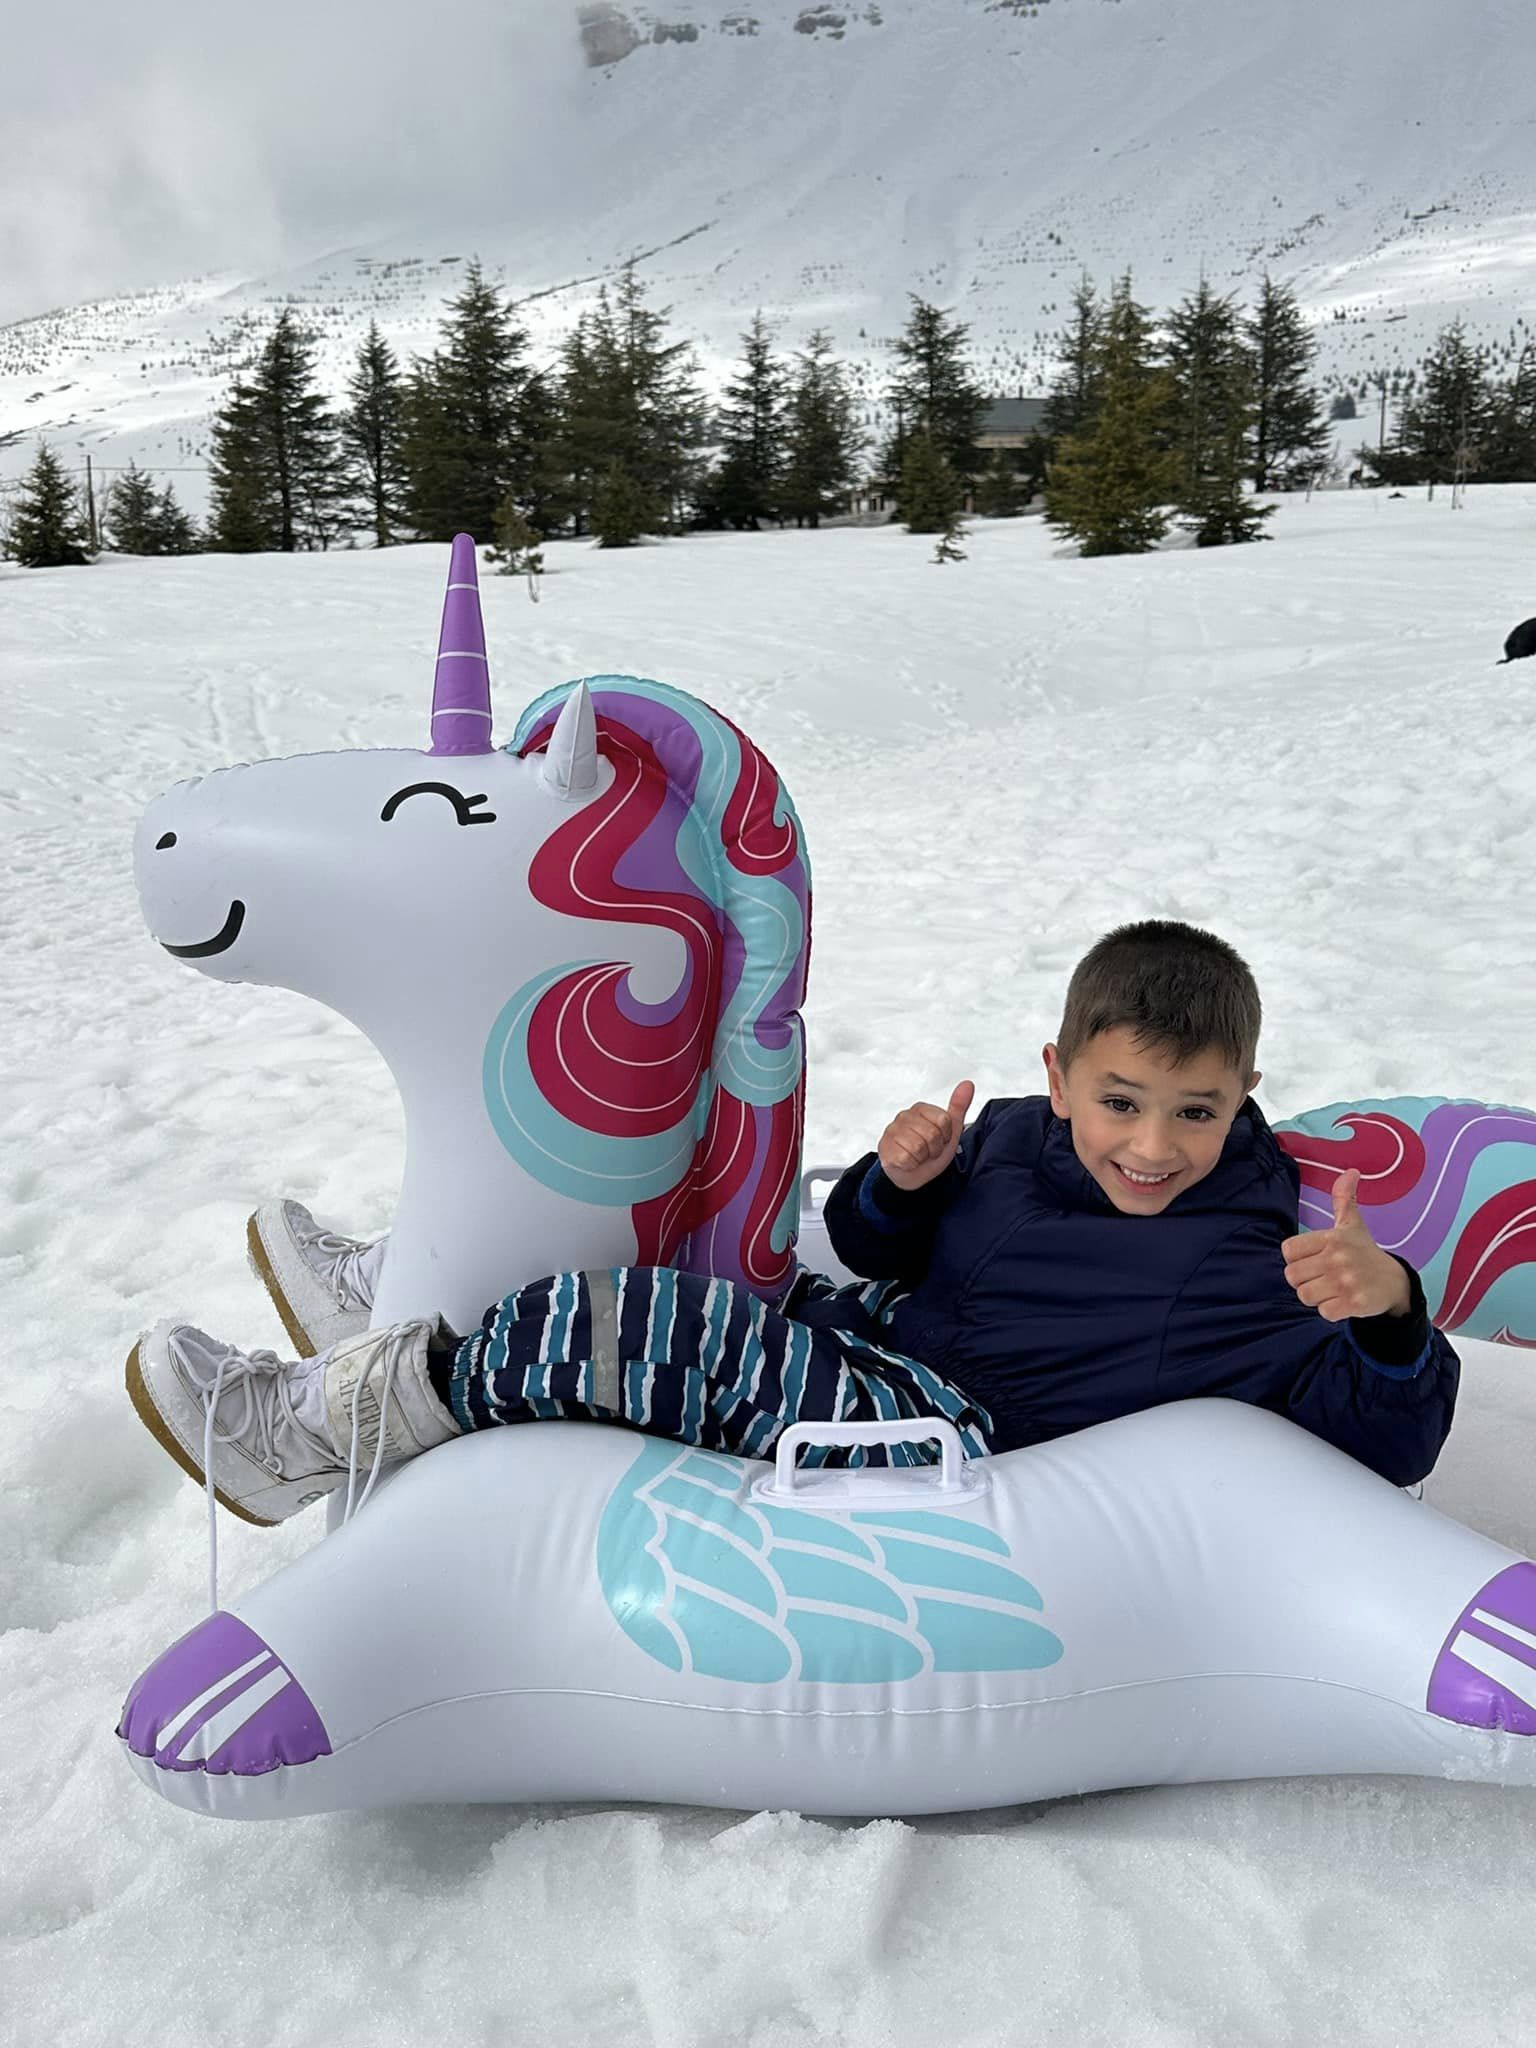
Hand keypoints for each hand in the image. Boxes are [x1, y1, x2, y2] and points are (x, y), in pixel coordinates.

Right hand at [877, 1081, 974, 1191]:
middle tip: (928, 1150)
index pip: (944, 1120)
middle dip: (934, 1148)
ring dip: (922, 1157)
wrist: (914, 1173)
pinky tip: (908, 1161)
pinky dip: (911, 1165)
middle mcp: (904, 1116)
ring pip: (919, 1147)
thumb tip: (968, 1085)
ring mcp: (892, 1131)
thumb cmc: (930, 1150)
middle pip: (932, 1134)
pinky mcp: (885, 1148)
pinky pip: (907, 1158)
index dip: (945, 1136)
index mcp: (920, 1109)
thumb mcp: (949, 1130)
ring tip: (918, 1155)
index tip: (940, 1139)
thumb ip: (959, 1106)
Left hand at [1281, 1169, 1411, 1321]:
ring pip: (1305, 1296)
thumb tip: (1351, 1172)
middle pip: (1292, 1277)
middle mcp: (1338, 1258)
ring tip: (1333, 1288)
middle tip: (1323, 1276)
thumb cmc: (1364, 1252)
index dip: (1297, 1258)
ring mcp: (1347, 1281)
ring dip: (1317, 1297)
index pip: (1288, 1251)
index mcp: (1333, 1237)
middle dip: (1305, 1280)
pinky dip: (1331, 1310)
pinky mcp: (1354, 1303)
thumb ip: (1344, 1198)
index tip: (1313, 1258)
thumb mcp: (1352, 1224)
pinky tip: (1343, 1301)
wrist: (1395, 1282)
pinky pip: (1323, 1312)